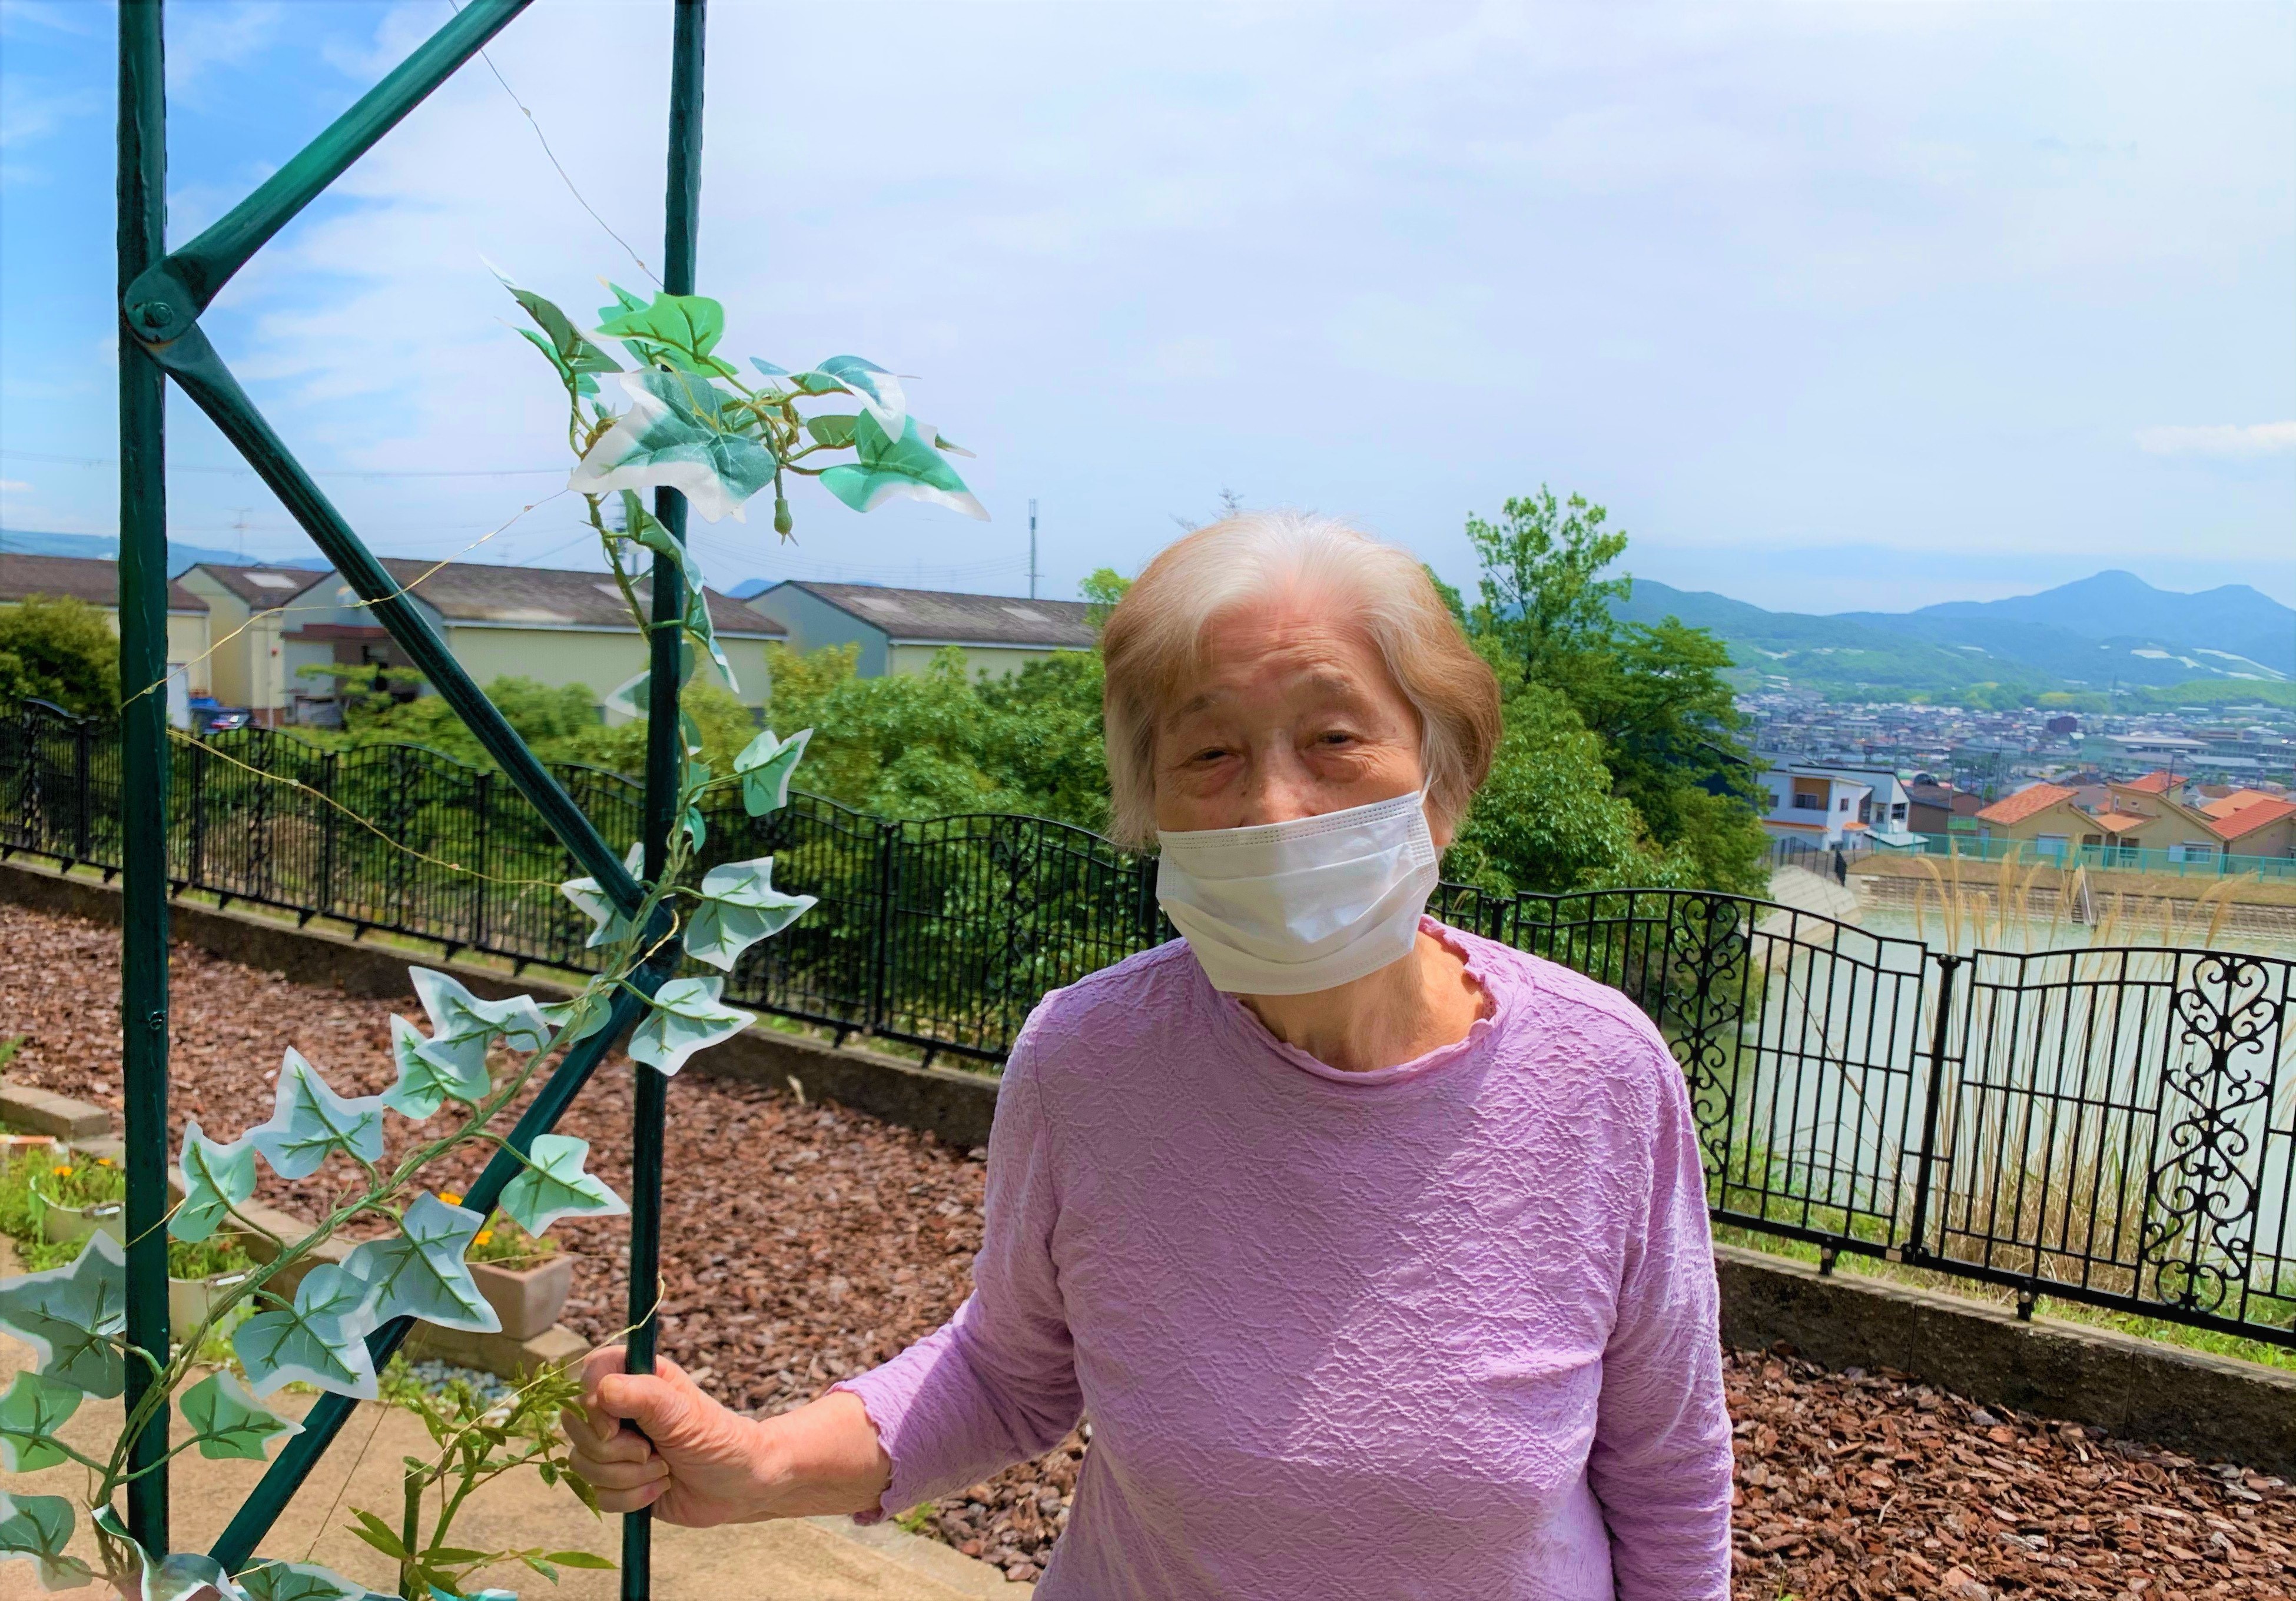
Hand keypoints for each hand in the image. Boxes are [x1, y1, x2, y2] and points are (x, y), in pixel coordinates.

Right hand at [561, 1348, 767, 1526]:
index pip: (590, 1374)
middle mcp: (619, 1409)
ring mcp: (614, 1446)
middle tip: (654, 1449)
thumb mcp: (684, 1413)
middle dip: (615, 1450)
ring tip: (664, 1468)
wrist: (739, 1487)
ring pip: (582, 1464)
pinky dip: (631, 1498)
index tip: (615, 1427)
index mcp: (637, 1377)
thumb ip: (642, 1395)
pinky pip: (597, 1494)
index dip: (592, 1405)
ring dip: (629, 1476)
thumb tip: (600, 1391)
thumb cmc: (719, 1439)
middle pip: (576, 1426)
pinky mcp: (615, 1481)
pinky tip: (660, 1489)